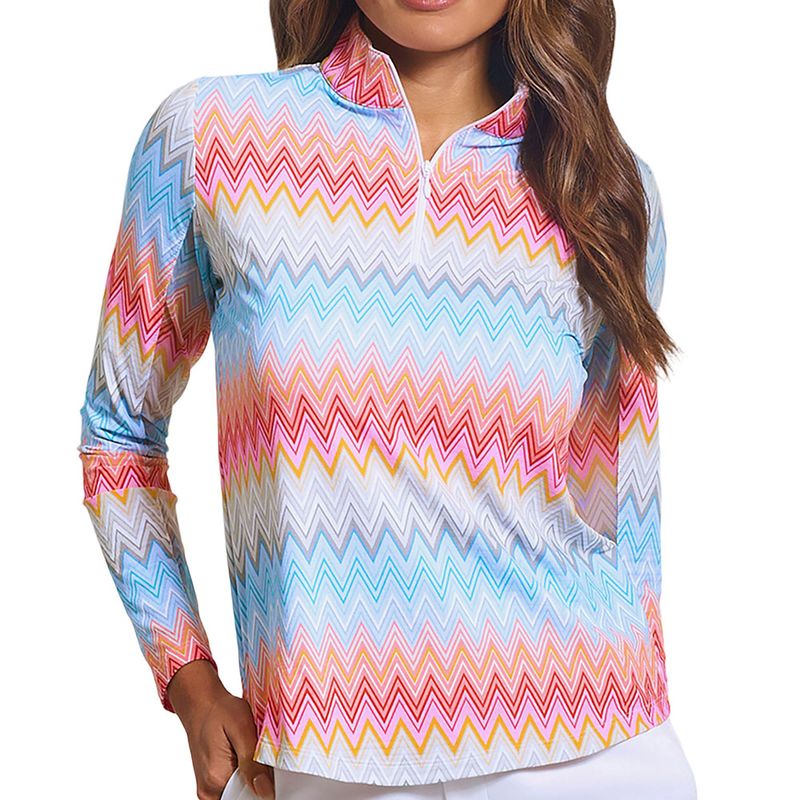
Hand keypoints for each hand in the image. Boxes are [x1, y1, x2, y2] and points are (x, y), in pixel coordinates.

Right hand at [166, 660, 274, 799]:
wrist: (200, 702)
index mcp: (216, 780)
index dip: (264, 790)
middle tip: (263, 759)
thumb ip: (253, 763)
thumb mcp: (242, 729)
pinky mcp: (210, 781)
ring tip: (252, 755)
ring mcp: (208, 787)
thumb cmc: (220, 710)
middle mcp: (209, 789)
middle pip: (243, 799)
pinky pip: (231, 788)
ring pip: (238, 794)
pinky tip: (245, 758)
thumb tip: (267, 793)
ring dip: (251, 779)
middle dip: (258, 784)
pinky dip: (242, 776)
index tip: (272, 774)